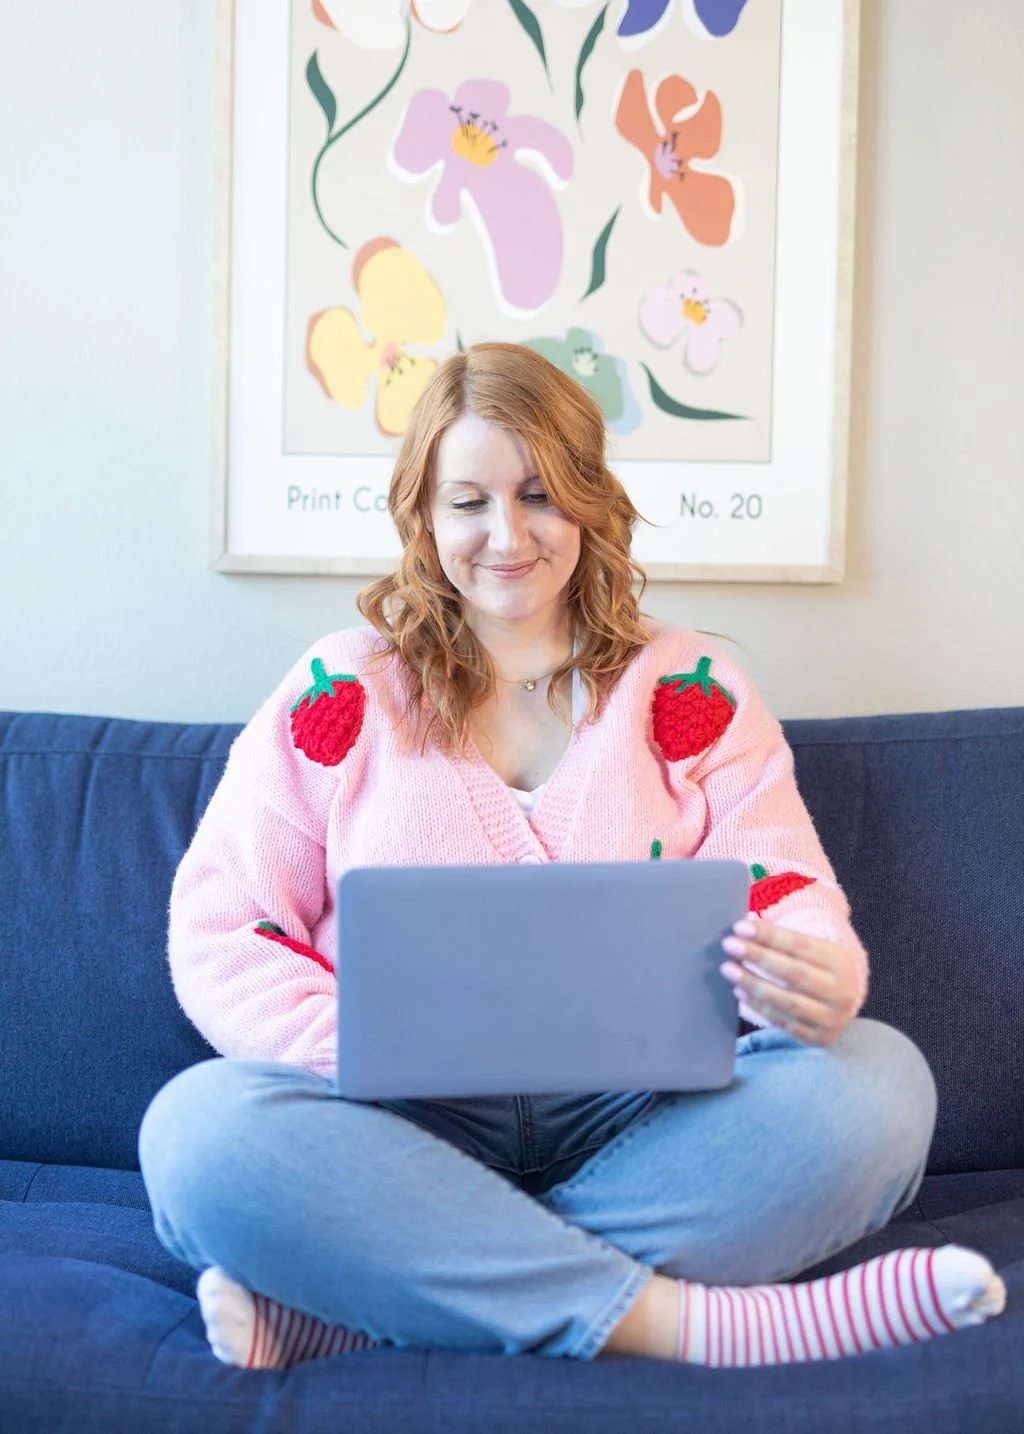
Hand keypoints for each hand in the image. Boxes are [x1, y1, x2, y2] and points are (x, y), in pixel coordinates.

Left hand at [720, 916, 859, 1046]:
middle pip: (794, 973)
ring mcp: (831, 1018)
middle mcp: (841, 991)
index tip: (740, 927)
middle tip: (729, 945)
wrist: (842, 1002)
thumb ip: (780, 939)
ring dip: (753, 984)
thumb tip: (742, 928)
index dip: (769, 936)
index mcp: (840, 962)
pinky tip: (740, 992)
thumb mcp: (810, 949)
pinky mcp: (819, 1038)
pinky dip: (759, 1007)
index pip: (801, 945)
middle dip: (758, 957)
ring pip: (787, 1001)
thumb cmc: (816, 968)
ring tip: (728, 969)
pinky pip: (784, 1023)